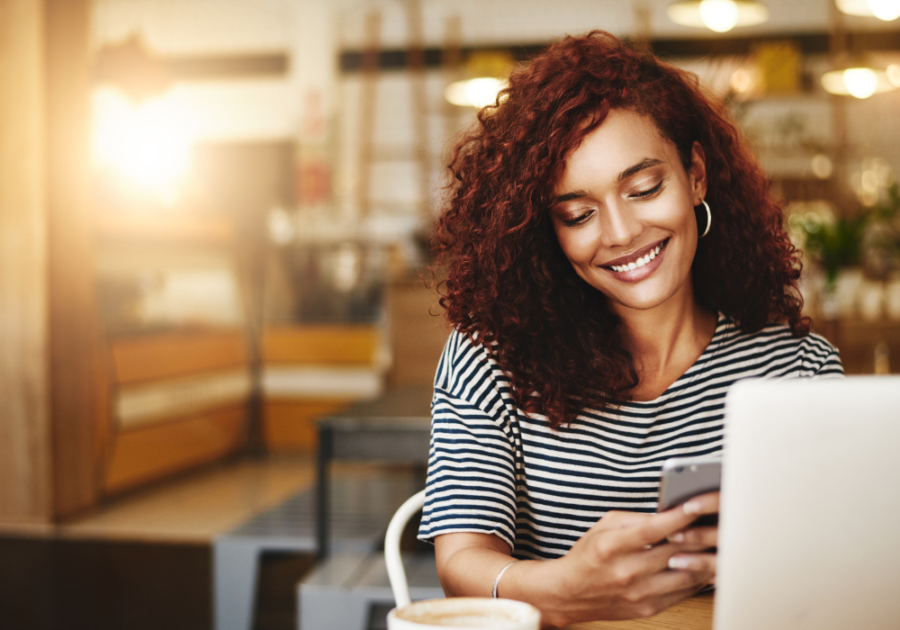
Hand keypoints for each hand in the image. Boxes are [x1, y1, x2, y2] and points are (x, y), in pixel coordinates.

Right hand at [540, 493, 718, 625]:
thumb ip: (635, 518)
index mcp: (611, 546)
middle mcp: (626, 572)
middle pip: (675, 552)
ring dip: (705, 558)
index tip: (696, 505)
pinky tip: (705, 565)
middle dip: (699, 535)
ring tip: (716, 543)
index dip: (678, 516)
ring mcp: (639, 594)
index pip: (652, 529)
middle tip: (716, 522)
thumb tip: (668, 514)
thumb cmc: (587, 556)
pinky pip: (684, 593)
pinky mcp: (649, 609)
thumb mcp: (603, 526)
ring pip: (686, 575)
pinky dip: (699, 577)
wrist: (569, 594)